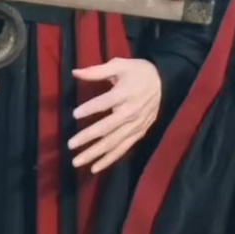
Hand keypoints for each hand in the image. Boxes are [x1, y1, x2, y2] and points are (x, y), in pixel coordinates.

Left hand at [68, 58, 161, 173]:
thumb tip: (74, 72)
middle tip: (70, 145)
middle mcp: (131, 112)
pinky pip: (123, 149)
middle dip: (88, 137)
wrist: (164, 82)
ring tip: (77, 161)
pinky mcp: (139, 134)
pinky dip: (109, 159)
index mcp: (125, 93)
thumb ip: (96, 71)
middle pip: (107, 127)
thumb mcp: (119, 65)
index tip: (74, 114)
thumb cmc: (137, 72)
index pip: (105, 103)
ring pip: (113, 143)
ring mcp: (136, 126)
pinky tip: (95, 168)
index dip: (90, 108)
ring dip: (95, 154)